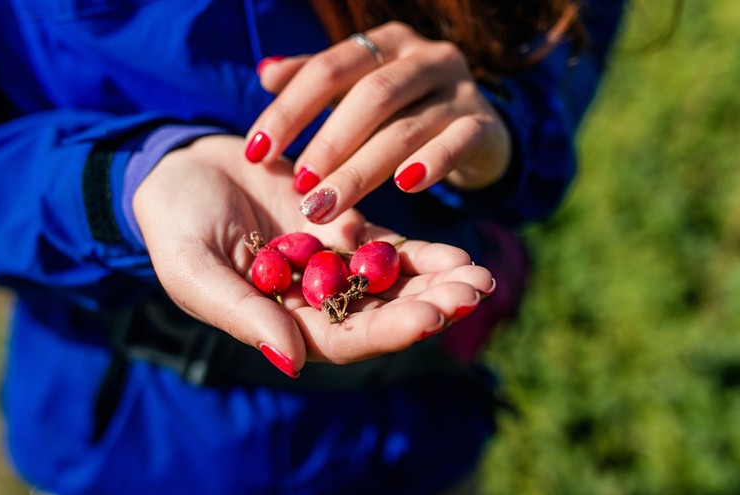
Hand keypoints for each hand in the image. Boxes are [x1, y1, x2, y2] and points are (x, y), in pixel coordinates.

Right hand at [133, 135, 494, 375]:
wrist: (177, 172)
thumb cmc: (174, 227)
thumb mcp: (196, 271)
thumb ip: (243, 314)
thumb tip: (293, 363)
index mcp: (280, 323)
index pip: (343, 338)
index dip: (388, 330)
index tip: (430, 317)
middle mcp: (313, 302)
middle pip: (380, 313)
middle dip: (429, 305)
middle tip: (474, 293)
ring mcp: (331, 265)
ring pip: (392, 281)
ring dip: (436, 282)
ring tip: (479, 277)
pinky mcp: (340, 227)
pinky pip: (387, 244)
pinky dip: (420, 252)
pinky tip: (456, 255)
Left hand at [246, 21, 511, 223]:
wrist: (478, 127)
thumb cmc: (405, 109)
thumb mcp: (359, 89)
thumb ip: (316, 80)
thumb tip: (266, 74)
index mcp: (385, 43)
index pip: (329, 69)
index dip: (289, 110)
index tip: (255, 151)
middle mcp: (424, 57)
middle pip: (371, 96)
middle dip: (329, 143)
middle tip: (299, 186)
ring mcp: (459, 89)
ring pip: (406, 127)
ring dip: (363, 170)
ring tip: (328, 205)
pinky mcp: (484, 124)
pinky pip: (457, 142)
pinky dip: (431, 163)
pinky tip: (404, 186)